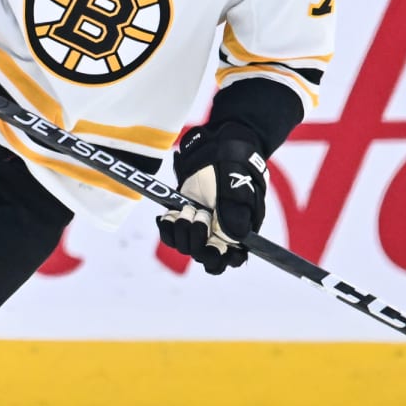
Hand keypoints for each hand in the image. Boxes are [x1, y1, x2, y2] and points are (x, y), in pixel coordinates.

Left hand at [156, 124, 267, 274]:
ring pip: (184, 246)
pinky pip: (170, 234)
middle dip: (198, 238)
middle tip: (200, 214)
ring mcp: (199, 226)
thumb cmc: (234, 166)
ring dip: (182, 229)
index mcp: (239, 232)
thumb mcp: (239, 188)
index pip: (230, 260)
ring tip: (188, 207)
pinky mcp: (183, 217)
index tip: (213, 241)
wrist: (216, 146)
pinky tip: (168, 214)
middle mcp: (218, 233)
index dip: (219, 257)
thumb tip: (236, 238)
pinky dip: (167, 226)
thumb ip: (236, 213)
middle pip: (203, 256)